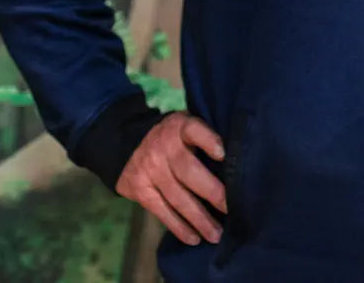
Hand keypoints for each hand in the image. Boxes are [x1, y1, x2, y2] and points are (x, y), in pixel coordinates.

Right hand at [115, 112, 226, 245]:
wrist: (126, 143)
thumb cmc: (172, 137)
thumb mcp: (186, 125)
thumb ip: (205, 137)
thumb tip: (236, 160)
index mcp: (179, 127)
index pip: (194, 130)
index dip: (208, 141)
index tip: (222, 154)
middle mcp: (163, 148)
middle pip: (188, 172)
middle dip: (212, 192)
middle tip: (230, 209)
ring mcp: (150, 171)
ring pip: (177, 197)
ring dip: (198, 219)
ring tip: (216, 235)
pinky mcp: (141, 191)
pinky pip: (162, 211)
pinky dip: (179, 227)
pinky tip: (194, 238)